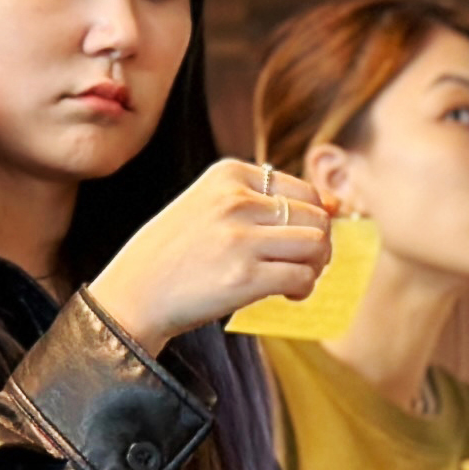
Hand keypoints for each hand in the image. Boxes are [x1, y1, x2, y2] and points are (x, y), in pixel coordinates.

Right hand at [88, 161, 332, 351]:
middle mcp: (236, 200)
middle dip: (319, 245)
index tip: (293, 242)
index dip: (312, 221)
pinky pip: (303, 277)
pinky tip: (286, 295)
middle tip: (300, 264)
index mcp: (228, 174)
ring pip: (317, 245)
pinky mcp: (245, 277)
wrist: (133, 292)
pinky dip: (304, 289)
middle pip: (317, 218)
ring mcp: (241, 238)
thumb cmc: (177, 252)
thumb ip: (265, 201)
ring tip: (293, 279)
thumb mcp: (211, 206)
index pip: (304, 191)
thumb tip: (334, 205)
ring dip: (316, 267)